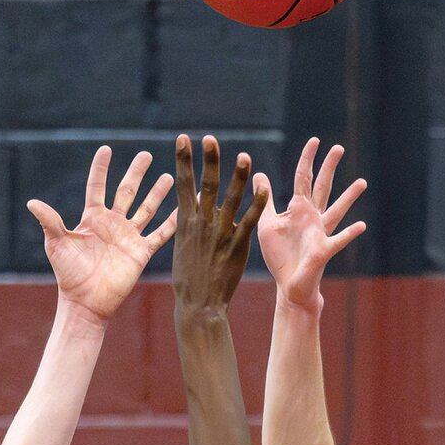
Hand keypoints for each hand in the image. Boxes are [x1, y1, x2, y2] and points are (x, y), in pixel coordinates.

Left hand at [27, 148, 176, 322]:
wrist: (86, 301)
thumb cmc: (68, 274)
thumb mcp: (57, 244)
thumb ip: (50, 222)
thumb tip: (32, 202)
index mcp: (92, 218)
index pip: (97, 187)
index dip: (101, 168)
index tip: (106, 149)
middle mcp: (112, 224)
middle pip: (126, 192)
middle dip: (136, 173)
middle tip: (145, 154)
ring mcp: (128, 236)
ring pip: (146, 208)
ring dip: (157, 193)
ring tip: (169, 175)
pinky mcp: (141, 252)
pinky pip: (160, 234)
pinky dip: (172, 222)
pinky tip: (183, 208)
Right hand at [171, 135, 267, 312]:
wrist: (199, 305)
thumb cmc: (188, 280)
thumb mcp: (181, 247)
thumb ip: (187, 224)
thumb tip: (189, 206)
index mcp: (186, 222)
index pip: (183, 185)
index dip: (184, 160)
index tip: (184, 139)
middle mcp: (202, 224)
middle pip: (206, 186)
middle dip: (208, 161)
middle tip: (210, 139)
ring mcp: (220, 234)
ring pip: (230, 199)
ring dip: (237, 176)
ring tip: (243, 156)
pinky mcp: (237, 246)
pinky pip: (249, 221)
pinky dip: (257, 204)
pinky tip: (264, 188)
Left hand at [255, 138, 366, 307]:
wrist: (289, 285)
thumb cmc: (280, 256)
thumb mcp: (267, 224)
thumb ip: (265, 200)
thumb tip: (258, 174)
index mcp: (299, 209)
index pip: (303, 178)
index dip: (308, 160)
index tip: (315, 140)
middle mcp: (313, 217)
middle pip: (322, 187)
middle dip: (329, 168)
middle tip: (339, 147)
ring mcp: (320, 233)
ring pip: (336, 210)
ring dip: (348, 196)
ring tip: (362, 182)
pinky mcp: (323, 251)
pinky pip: (339, 240)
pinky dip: (350, 233)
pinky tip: (361, 225)